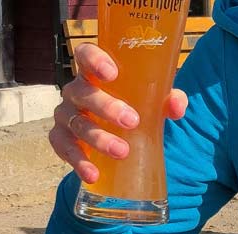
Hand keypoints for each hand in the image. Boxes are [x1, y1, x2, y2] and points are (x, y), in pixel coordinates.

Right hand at [49, 43, 188, 183]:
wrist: (113, 134)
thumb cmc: (131, 106)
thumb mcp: (150, 100)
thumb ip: (166, 98)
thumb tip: (177, 105)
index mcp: (94, 73)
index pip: (85, 55)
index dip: (94, 60)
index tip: (112, 73)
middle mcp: (75, 91)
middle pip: (83, 93)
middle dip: (106, 107)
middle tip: (131, 121)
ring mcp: (66, 115)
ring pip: (76, 123)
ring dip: (98, 138)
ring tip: (122, 151)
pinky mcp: (60, 139)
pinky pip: (64, 148)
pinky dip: (79, 162)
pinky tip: (93, 174)